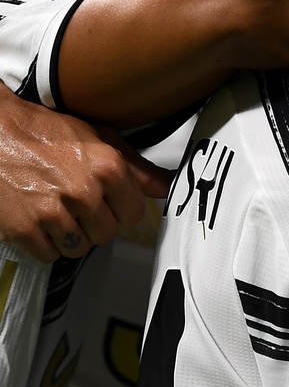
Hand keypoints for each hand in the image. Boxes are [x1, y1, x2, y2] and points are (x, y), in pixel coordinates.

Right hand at [0, 85, 169, 260]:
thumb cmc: (43, 132)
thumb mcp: (96, 137)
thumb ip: (134, 166)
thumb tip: (164, 186)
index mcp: (106, 166)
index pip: (134, 213)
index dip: (121, 208)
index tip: (110, 202)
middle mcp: (83, 191)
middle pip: (107, 234)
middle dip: (95, 222)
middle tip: (78, 204)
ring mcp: (53, 213)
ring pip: (79, 248)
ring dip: (71, 235)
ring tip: (58, 210)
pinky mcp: (25, 229)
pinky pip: (49, 255)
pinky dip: (46, 243)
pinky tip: (41, 220)